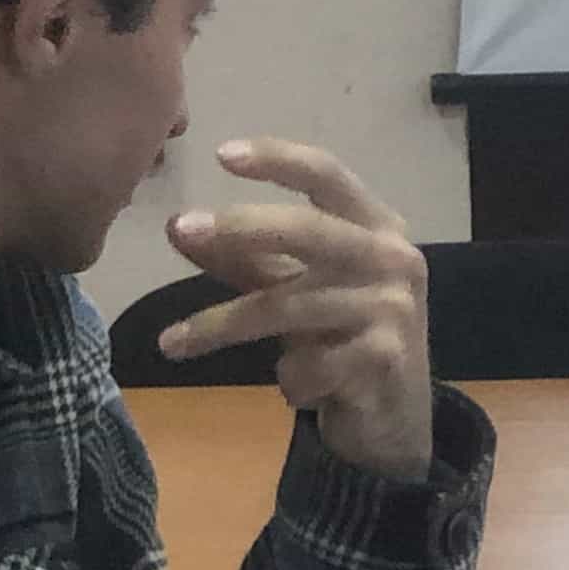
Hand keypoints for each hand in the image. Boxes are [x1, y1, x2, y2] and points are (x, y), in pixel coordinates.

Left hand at [164, 143, 434, 479]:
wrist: (396, 415)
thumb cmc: (345, 336)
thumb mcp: (298, 289)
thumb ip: (245, 258)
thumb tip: (175, 228)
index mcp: (376, 226)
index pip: (327, 175)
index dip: (278, 159)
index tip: (221, 154)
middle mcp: (392, 257)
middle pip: (307, 229)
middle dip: (240, 227)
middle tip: (181, 227)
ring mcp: (392, 308)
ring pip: (288, 305)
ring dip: (220, 326)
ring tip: (172, 343)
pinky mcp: (384, 359)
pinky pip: (307, 364)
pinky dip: (289, 379)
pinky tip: (297, 386)